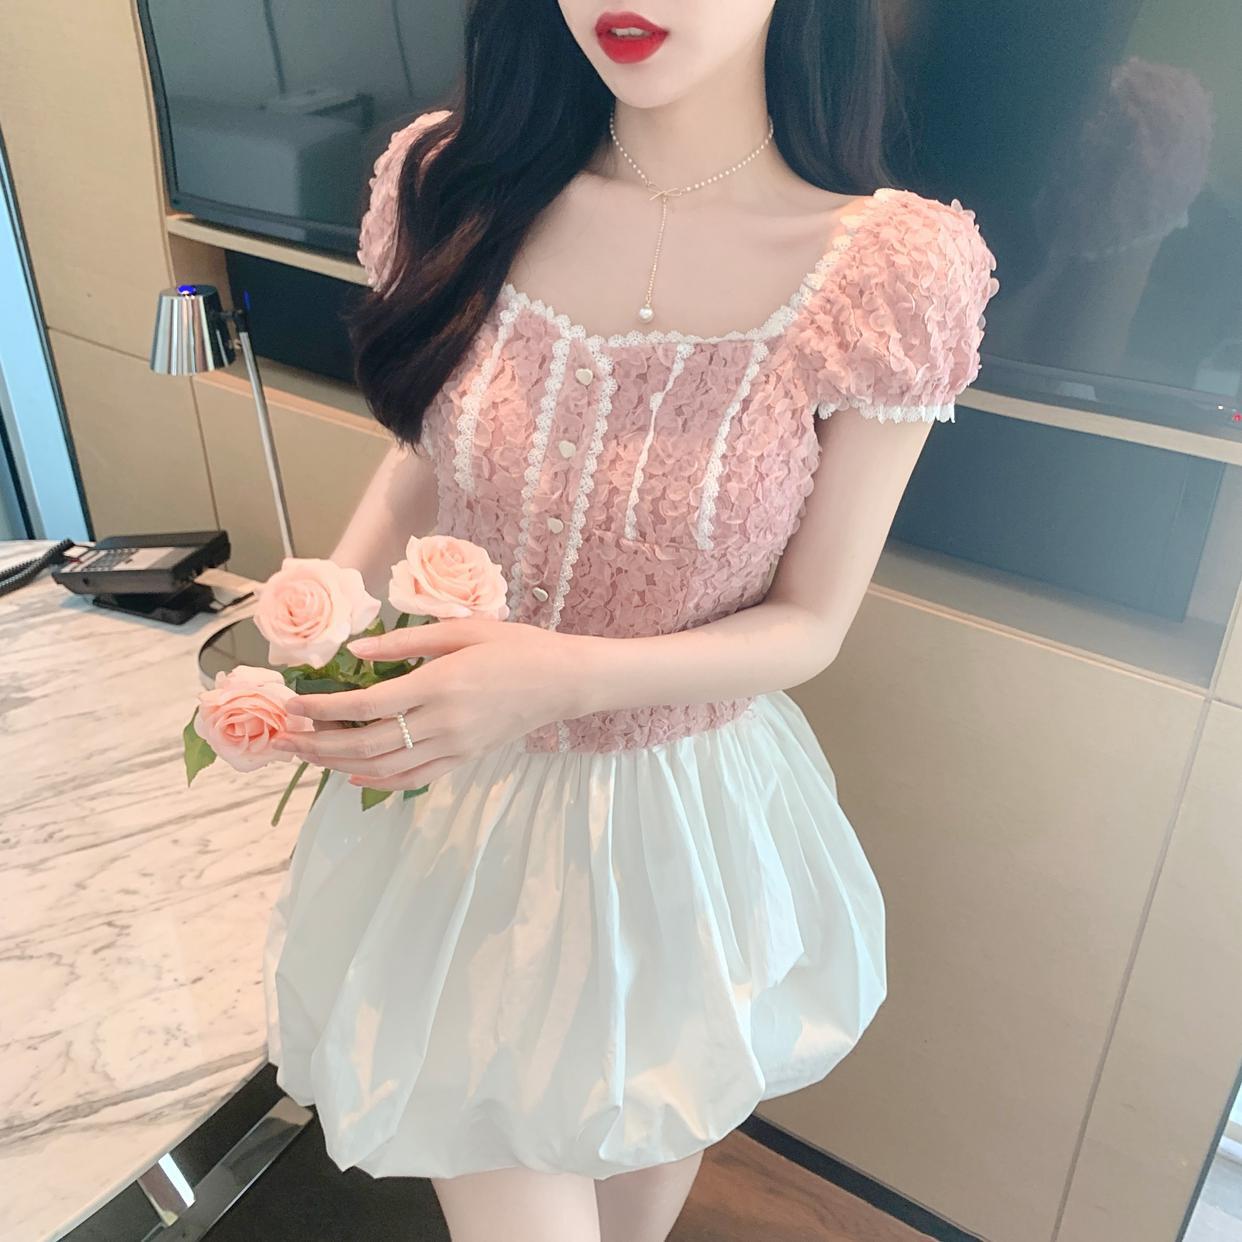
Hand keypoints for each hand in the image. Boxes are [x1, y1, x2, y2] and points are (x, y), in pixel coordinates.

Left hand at [270, 618, 582, 788]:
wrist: (564, 681)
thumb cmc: (516, 646)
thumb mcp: (462, 630)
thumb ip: (406, 643)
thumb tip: (355, 651)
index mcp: (439, 683)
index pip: (367, 704)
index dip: (323, 708)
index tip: (292, 703)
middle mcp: (443, 722)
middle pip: (366, 743)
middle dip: (317, 744)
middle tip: (282, 739)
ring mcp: (454, 747)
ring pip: (384, 767)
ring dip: (338, 765)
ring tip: (306, 755)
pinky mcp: (464, 759)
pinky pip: (413, 779)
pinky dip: (378, 781)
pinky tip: (352, 774)